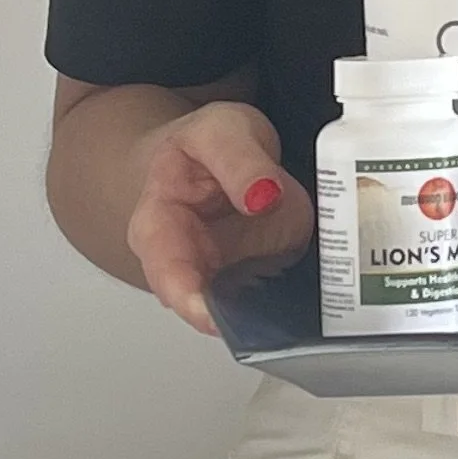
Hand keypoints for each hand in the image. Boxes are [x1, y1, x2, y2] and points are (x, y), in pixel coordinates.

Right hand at [124, 101, 315, 336]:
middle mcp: (180, 263)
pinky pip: (266, 305)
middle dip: (230, 319)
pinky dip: (284, 307)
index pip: (166, 269)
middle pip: (200, 306)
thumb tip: (262, 195)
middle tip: (258, 325)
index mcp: (157, 224)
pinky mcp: (252, 283)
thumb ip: (241, 162)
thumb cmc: (205, 147)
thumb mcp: (222, 132)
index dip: (188, 296)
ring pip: (235, 314)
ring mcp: (218, 278)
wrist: (218, 153)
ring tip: (282, 315)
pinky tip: (300, 305)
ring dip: (260, 317)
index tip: (214, 312)